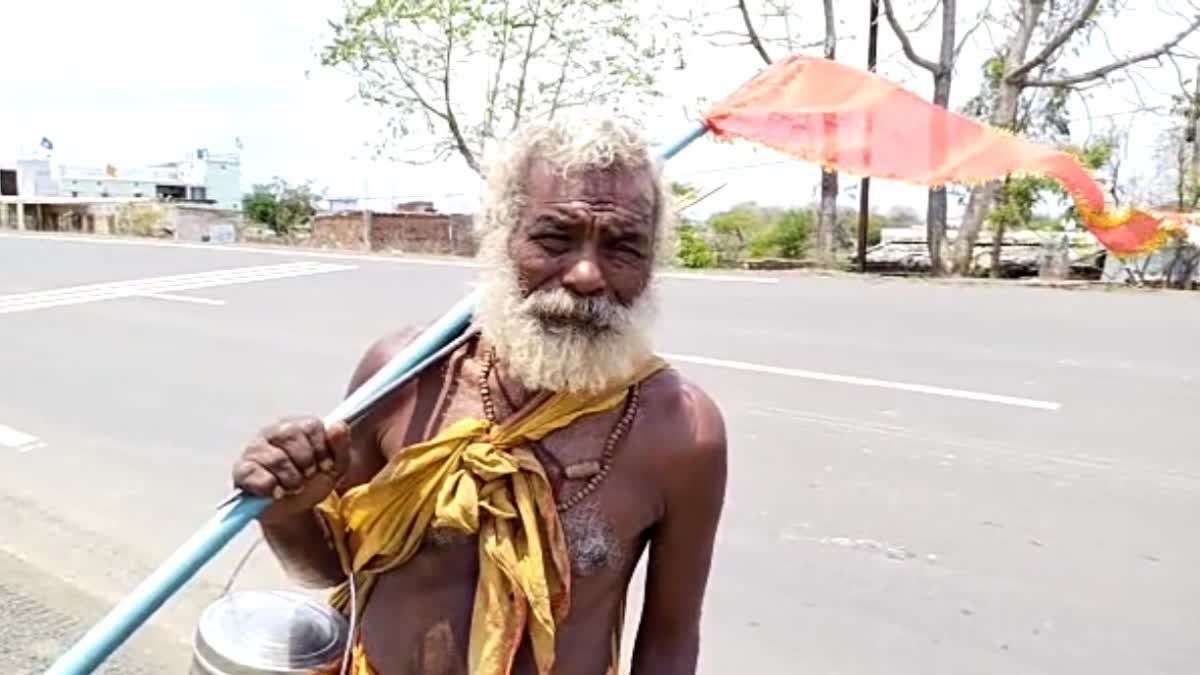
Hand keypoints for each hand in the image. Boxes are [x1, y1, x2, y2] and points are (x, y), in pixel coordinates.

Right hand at [232, 417, 351, 522]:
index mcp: (297, 426)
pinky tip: (276, 492)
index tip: (325, 465)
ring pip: (275, 457)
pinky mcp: (242, 469)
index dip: (322, 449)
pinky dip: (269, 487)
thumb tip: (336, 427)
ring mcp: (255, 449)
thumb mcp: (335, 466)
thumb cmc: (312, 480)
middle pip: (290, 435)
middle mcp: (273, 432)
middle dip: (306, 462)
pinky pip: (254, 474)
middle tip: (308, 476)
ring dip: (291, 479)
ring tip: (294, 487)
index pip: (311, 426)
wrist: (294, 509)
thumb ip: (341, 445)